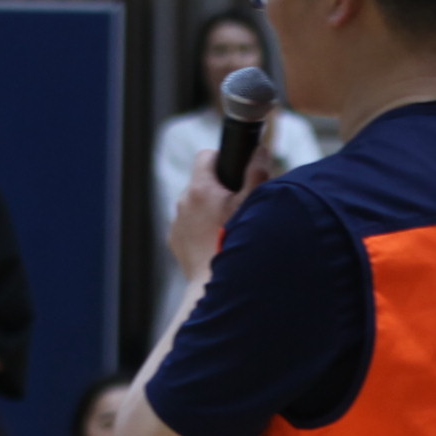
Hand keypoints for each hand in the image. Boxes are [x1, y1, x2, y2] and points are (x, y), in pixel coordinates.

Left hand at [167, 142, 255, 280]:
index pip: (205, 156)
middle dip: (218, 190)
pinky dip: (200, 231)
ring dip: (208, 211)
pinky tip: (215, 243)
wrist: (215, 283)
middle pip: (201, 184)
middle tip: (237, 205)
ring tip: (227, 228)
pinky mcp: (175, 242)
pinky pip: (188, 227)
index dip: (221, 159)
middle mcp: (183, 202)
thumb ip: (257, 174)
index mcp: (200, 189)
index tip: (233, 170)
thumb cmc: (235, 243)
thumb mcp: (252, 205)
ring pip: (194, 207)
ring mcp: (177, 223)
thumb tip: (260, 151)